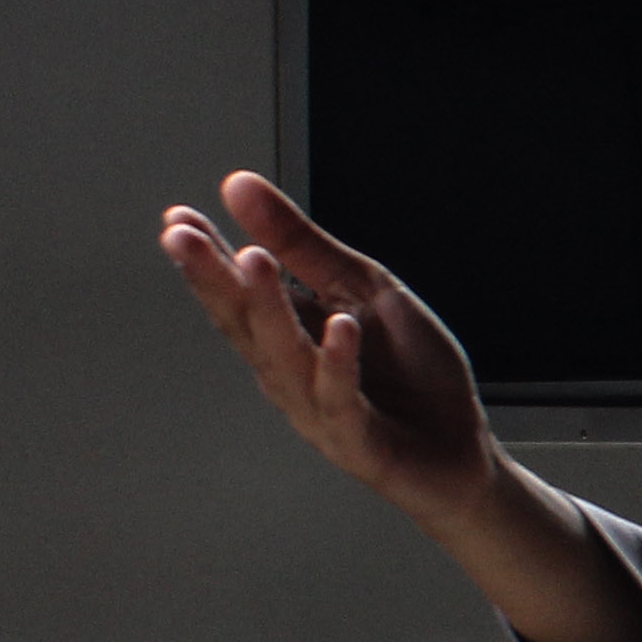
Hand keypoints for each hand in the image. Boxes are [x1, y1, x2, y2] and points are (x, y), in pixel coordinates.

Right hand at [159, 172, 497, 525]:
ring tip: (252, 260)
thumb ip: (305, 246)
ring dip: (267, 309)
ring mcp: (319, 411)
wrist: (463, 453)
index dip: (206, 257)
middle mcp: (292, 373)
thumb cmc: (414, 377)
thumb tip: (239, 188)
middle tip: (182, 236)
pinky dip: (339, 362)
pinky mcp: (357, 442)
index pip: (238, 292)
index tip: (178, 218)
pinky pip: (341, 399)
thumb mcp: (365, 291)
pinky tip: (339, 327)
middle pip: (244, 323)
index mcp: (291, 334)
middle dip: (212, 278)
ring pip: (284, 357)